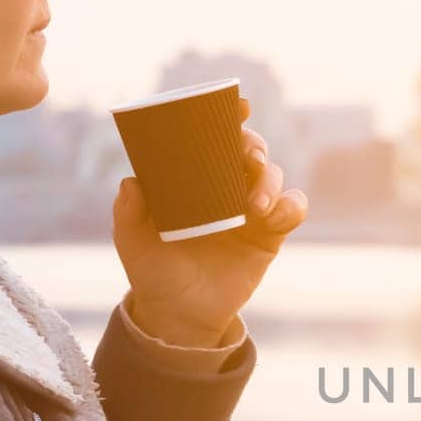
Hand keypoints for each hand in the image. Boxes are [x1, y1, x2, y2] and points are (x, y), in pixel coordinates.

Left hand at [111, 96, 308, 345]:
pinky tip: (273, 216)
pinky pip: (293, 208)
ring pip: (274, 175)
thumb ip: (128, 212)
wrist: (179, 315)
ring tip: (254, 206)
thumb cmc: (152, 270)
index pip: (212, 138)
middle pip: (250, 149)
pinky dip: (290, 206)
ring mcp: (251, 210)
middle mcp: (225, 187)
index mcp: (193, 178)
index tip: (236, 105)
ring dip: (269, 181)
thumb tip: (131, 182)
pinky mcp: (270, 235)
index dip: (226, 116)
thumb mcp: (131, 240)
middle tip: (248, 159)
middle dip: (253, 145)